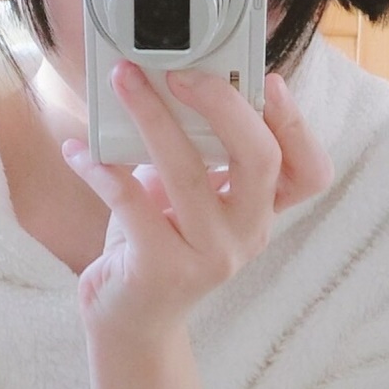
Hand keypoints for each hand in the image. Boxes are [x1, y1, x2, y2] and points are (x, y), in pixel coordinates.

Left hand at [62, 62, 332, 338]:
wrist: (130, 317)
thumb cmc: (157, 242)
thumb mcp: (187, 195)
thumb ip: (196, 151)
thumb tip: (168, 79)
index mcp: (261, 211)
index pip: (309, 172)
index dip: (297, 124)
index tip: (268, 81)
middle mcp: (247, 235)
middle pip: (260, 160)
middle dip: (223, 104)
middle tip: (180, 72)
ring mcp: (209, 257)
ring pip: (189, 173)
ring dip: (151, 117)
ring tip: (123, 81)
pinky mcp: (162, 270)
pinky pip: (130, 201)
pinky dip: (101, 167)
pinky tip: (79, 150)